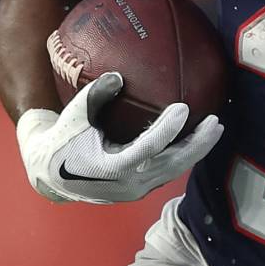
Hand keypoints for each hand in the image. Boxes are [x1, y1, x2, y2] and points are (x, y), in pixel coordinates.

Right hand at [15, 72, 222, 203]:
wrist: (50, 175)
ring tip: (214, 128)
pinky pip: (168, 171)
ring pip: (174, 170)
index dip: (167, 129)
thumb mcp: (73, 117)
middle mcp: (128, 183)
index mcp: (111, 168)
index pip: (148, 148)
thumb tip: (118, 75)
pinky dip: (184, 155)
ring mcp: (136, 190)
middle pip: (172, 164)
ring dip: (196, 150)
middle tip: (215, 121)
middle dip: (197, 144)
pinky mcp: (140, 189)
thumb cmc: (62, 141)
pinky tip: (197, 138)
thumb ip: (94, 96)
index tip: (183, 107)